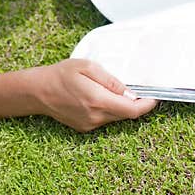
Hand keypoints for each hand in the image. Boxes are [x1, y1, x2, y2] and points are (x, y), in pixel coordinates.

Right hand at [36, 59, 158, 131]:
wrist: (38, 91)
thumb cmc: (61, 74)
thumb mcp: (87, 67)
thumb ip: (111, 80)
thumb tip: (129, 92)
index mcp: (98, 101)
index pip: (132, 110)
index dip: (148, 105)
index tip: (156, 96)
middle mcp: (96, 117)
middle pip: (126, 115)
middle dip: (135, 103)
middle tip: (138, 89)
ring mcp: (90, 124)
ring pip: (115, 117)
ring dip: (120, 105)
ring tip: (109, 89)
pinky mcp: (85, 127)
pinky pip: (104, 119)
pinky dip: (108, 109)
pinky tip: (97, 96)